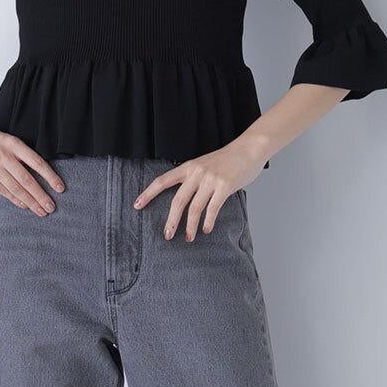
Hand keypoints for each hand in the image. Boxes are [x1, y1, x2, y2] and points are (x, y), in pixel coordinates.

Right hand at [0, 115, 63, 213]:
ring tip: (41, 211)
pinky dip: (15, 199)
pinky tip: (25, 206)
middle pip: (27, 180)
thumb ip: (22, 156)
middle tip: (52, 207)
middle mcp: (4, 156)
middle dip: (41, 196)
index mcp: (14, 144)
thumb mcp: (10, 141)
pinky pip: (3, 190)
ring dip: (30, 202)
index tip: (60, 188)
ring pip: (15, 188)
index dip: (50, 177)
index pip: (37, 163)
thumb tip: (40, 176)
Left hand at [133, 143, 262, 240]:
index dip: (148, 194)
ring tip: (188, 238)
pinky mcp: (224, 186)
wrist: (249, 149)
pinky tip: (206, 230)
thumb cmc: (227, 159)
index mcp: (188, 167)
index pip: (162, 181)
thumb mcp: (204, 164)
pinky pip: (213, 208)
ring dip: (190, 226)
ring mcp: (211, 180)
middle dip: (171, 220)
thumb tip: (184, 198)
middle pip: (178, 200)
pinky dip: (208, 222)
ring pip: (195, 208)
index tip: (137, 205)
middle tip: (167, 235)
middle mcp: (196, 173)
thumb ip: (193, 178)